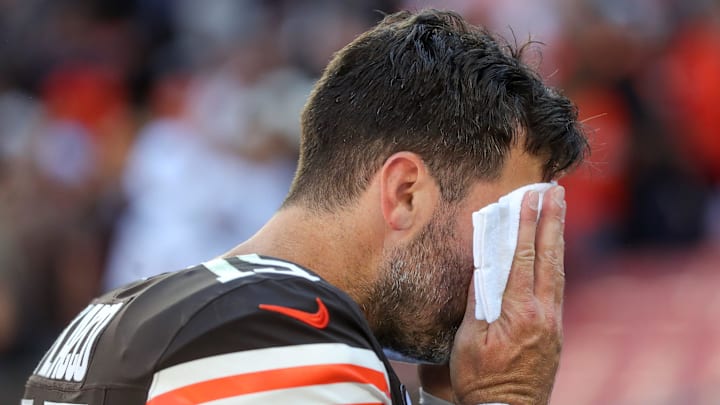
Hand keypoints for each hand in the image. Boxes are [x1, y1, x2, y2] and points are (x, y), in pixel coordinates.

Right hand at [421, 186, 565, 403]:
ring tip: (559, 213)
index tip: (530, 198)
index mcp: (520, 312)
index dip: (527, 225)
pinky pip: (558, 288)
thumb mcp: (469, 340)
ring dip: (557, 239)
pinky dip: (556, 264)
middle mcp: (543, 313)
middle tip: (557, 193)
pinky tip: (554, 254)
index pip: (524, 258)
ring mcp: (553, 322)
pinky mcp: (555, 332)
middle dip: (552, 222)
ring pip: (558, 271)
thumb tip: (483, 268)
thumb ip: (478, 302)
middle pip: (550, 258)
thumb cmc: (481, 379)